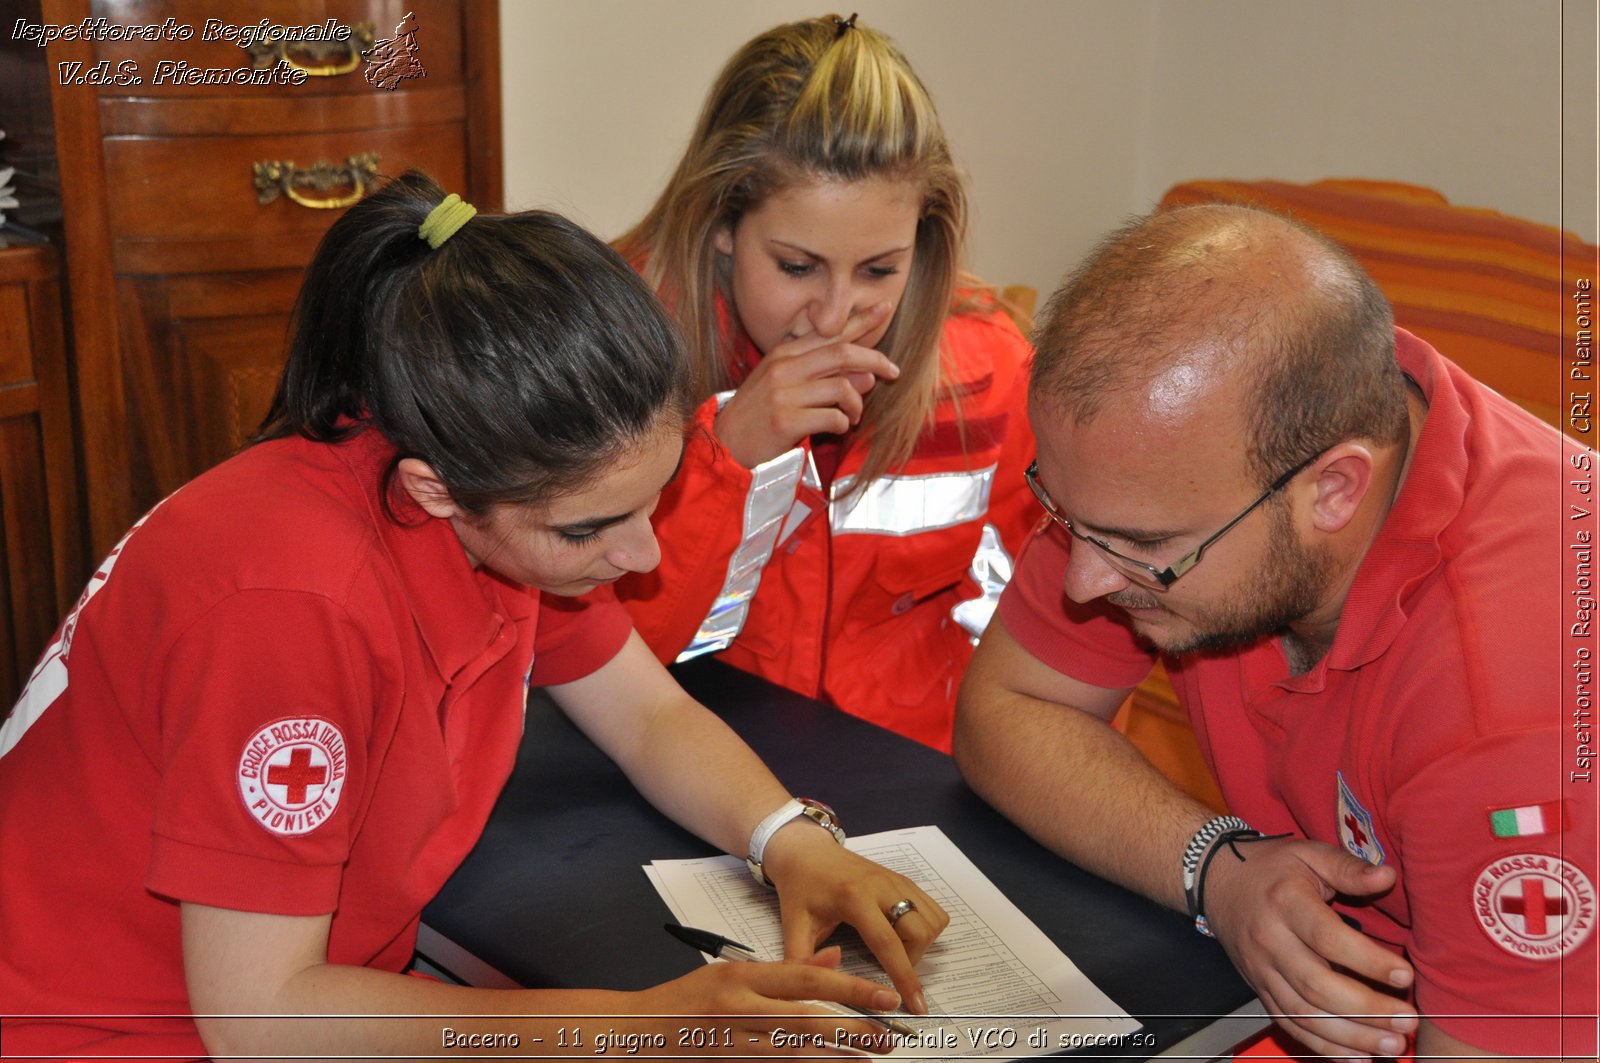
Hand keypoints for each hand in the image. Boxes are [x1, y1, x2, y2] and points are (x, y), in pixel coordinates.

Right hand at [634, 947, 898, 1055]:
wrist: (637, 1031)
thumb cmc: (684, 999)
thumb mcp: (730, 971)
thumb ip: (784, 970)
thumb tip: (834, 958)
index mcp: (740, 977)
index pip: (805, 978)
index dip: (849, 987)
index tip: (884, 995)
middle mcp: (738, 1009)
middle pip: (807, 1019)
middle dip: (852, 1029)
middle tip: (887, 1035)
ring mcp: (733, 1043)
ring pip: (796, 1051)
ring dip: (837, 1056)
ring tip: (870, 1057)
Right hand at [714, 303, 899, 467]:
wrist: (726, 443)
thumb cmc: (759, 413)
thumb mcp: (786, 386)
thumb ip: (824, 377)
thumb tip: (867, 376)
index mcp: (783, 353)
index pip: (829, 332)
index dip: (860, 320)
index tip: (885, 307)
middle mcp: (783, 368)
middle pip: (841, 353)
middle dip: (875, 359)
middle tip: (893, 371)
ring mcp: (783, 394)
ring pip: (842, 387)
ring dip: (857, 404)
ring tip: (853, 416)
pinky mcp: (785, 420)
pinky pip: (832, 417)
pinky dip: (842, 423)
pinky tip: (837, 428)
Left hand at [761, 823, 949, 1014]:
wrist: (806, 852)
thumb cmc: (800, 890)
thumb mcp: (792, 926)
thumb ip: (803, 962)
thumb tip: (823, 990)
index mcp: (854, 898)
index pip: (887, 943)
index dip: (904, 977)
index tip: (916, 1006)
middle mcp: (882, 886)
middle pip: (919, 933)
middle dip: (911, 960)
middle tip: (887, 965)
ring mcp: (897, 880)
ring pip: (932, 921)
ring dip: (920, 944)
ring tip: (893, 947)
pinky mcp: (904, 879)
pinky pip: (933, 909)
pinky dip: (926, 928)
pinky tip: (901, 931)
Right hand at [1202, 837, 1417, 1058]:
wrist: (1216, 880)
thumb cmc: (1271, 866)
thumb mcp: (1309, 854)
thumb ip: (1348, 868)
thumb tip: (1388, 876)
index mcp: (1286, 902)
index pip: (1328, 939)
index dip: (1368, 961)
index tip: (1406, 976)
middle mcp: (1270, 940)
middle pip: (1316, 986)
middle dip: (1366, 1010)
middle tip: (1408, 1021)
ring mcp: (1261, 970)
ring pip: (1304, 1014)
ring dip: (1350, 1037)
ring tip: (1392, 1046)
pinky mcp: (1259, 988)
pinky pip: (1289, 1024)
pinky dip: (1322, 1047)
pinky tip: (1356, 1058)